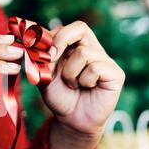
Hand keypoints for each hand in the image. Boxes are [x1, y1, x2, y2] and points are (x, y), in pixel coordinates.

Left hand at [41, 21, 124, 148]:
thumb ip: (39, 60)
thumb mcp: (43, 76)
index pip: (65, 29)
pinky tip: (85, 88)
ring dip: (70, 72)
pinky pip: (95, 67)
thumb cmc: (60, 97)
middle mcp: (91, 50)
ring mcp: (105, 61)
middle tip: (51, 57)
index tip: (36, 50)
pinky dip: (84, 80)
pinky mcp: (116, 73)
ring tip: (72, 84)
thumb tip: (32, 41)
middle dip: (60, 41)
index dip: (50, 36)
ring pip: (83, 52)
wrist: (71, 120)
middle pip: (80, 28)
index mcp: (75, 47)